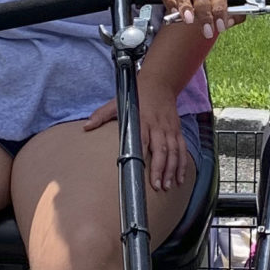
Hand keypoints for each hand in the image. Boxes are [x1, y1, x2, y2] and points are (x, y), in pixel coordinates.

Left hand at [82, 74, 193, 191]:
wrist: (160, 83)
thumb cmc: (136, 95)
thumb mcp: (117, 102)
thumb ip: (101, 115)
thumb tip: (86, 127)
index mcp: (142, 120)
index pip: (143, 140)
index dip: (142, 156)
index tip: (140, 172)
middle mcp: (158, 126)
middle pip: (161, 150)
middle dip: (160, 169)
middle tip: (157, 186)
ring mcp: (169, 129)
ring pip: (174, 152)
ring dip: (172, 170)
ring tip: (168, 186)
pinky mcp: (177, 131)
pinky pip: (182, 149)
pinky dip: (182, 164)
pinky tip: (179, 178)